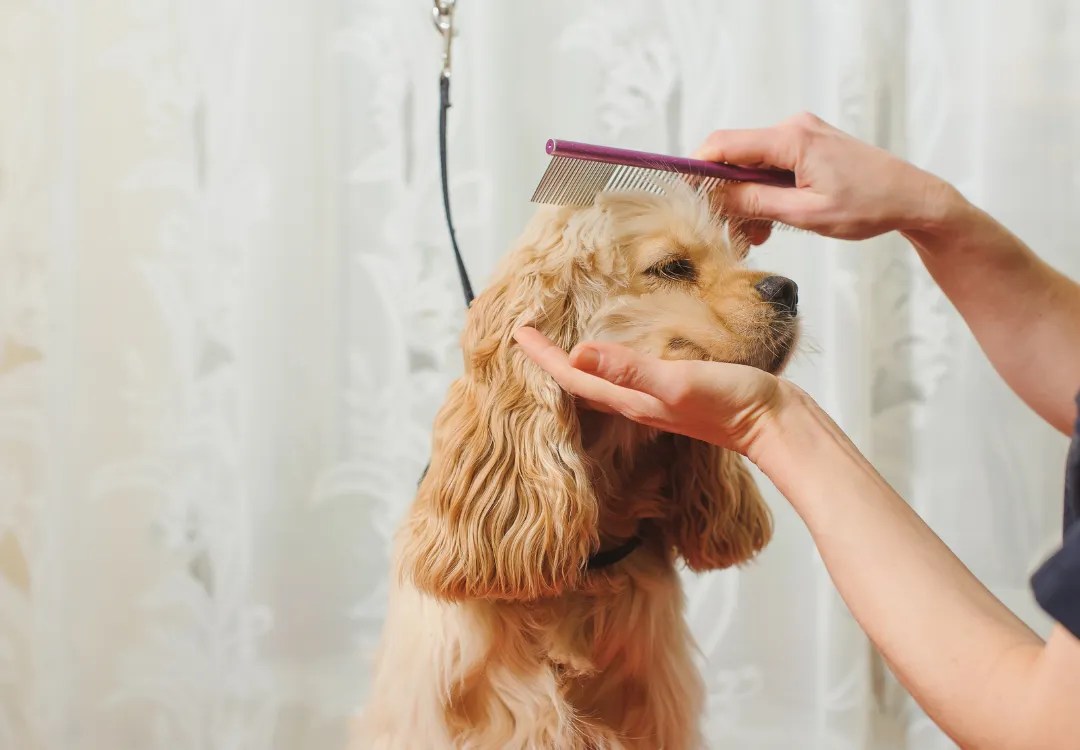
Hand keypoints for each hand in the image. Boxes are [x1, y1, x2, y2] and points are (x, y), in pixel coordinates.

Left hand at [513, 327, 794, 458]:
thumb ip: (630, 369)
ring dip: (578, 363)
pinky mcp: (677, 392)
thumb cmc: (731, 403)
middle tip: (527, 338)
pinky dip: (611, 362)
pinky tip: (617, 354)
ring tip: (559, 344)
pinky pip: (629, 377)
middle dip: (550, 362)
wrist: (776, 425)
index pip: (573, 375)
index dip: (543, 355)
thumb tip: (579, 351)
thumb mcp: (677, 382)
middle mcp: (636, 402)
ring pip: (603, 381)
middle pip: (580, 382)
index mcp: (630, 400)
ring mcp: (656, 399)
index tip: (516, 331)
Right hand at [693, 112, 959, 240]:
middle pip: (735, 158)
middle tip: (729, 234)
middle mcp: (793, 128)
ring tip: (756, 237)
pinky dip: (765, 195)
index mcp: (792, 139)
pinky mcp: (807, 146)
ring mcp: (801, 135)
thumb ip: (756, 203)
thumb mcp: (806, 214)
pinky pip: (771, 169)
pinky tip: (770, 224)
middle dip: (727, 197)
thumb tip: (714, 196)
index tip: (685, 197)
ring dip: (747, 202)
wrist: (912, 197)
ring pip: (752, 168)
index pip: (724, 144)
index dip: (697, 169)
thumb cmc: (869, 206)